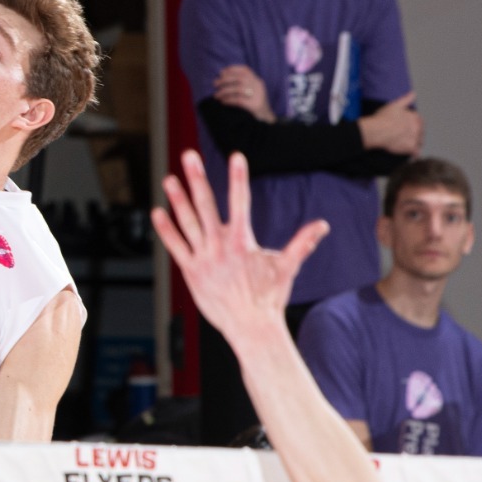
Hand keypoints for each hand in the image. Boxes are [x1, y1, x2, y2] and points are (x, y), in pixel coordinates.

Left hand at [151, 150, 328, 343]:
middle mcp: (220, 245)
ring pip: (188, 222)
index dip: (238, 177)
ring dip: (178, 199)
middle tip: (189, 156)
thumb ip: (303, 242)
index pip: (241, 201)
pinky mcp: (191, 271)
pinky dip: (166, 230)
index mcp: (243, 240)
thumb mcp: (287, 266)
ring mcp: (203, 257)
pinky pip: (175, 246)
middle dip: (198, 179)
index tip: (237, 155)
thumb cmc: (269, 297)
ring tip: (169, 179)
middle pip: (207, 205)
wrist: (250, 326)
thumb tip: (324, 224)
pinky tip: (157, 212)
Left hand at [213, 64, 274, 121]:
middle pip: (240, 78)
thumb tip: (222, 79)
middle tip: (214, 83)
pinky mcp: (255, 105)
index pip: (246, 70)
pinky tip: (222, 102)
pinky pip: (238, 100)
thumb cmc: (254, 106)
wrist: (266, 120)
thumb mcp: (251, 92)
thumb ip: (242, 85)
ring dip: (224, 91)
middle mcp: (258, 86)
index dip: (233, 69)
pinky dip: (228, 100)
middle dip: (225, 80)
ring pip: (238, 89)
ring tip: (216, 95)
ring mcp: (258, 95)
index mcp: (257, 81)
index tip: (221, 72)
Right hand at [358, 91, 421, 154]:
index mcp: (414, 117)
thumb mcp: (394, 105)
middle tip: (408, 136)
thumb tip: (414, 93)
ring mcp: (414, 138)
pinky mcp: (410, 148)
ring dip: (417, 143)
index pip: (420, 120)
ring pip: (420, 142)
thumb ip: (406, 99)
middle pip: (421, 132)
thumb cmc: (383, 117)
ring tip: (410, 145)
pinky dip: (415, 153)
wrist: (378, 131)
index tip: (411, 125)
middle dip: (417, 134)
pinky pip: (416, 152)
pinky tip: (412, 155)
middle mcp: (417, 127)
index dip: (415, 123)